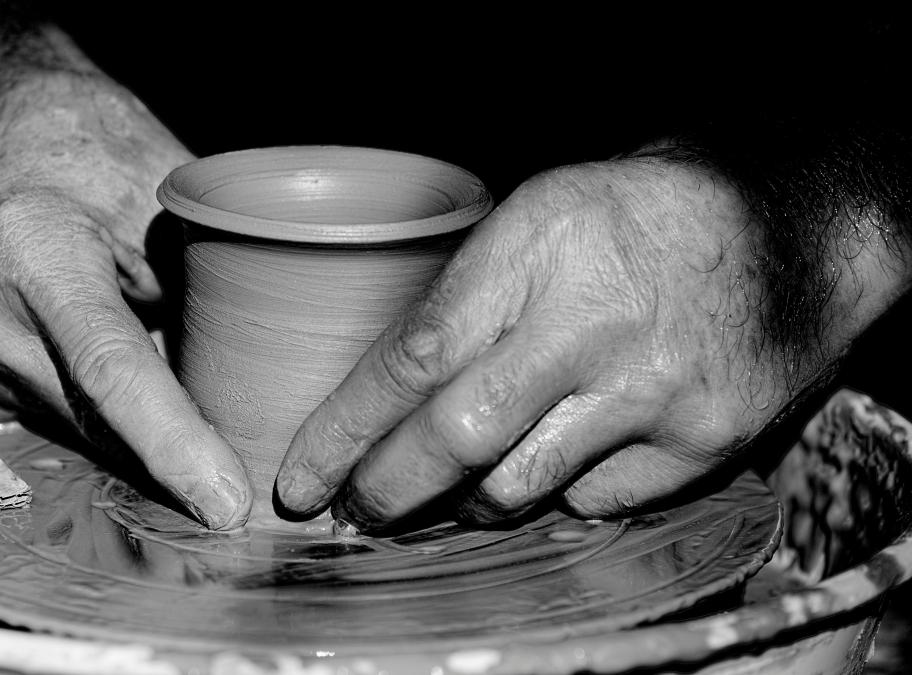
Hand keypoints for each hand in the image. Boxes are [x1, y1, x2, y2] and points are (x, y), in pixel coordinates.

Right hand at [0, 72, 250, 528]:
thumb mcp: (165, 189)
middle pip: (98, 422)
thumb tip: (267, 377)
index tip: (226, 503)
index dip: (173, 442)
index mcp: (33, 248)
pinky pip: (56, 426)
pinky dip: (108, 427)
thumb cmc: (90, 150)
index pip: (111, 367)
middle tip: (249, 484)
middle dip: (177, 462)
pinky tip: (140, 404)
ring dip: (143, 444)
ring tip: (195, 422)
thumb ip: (206, 275)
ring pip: (80, 435)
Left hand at [276, 159, 853, 530]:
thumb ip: (469, 296)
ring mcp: (651, 388)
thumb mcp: (542, 216)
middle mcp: (593, 321)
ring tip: (442, 495)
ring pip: (518, 487)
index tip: (304, 477)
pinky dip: (555, 493)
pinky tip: (548, 466)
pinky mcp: (700, 441)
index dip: (345, 429)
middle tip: (356, 509)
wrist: (792, 231)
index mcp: (538, 246)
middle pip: (456, 438)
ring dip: (463, 503)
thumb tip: (389, 393)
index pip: (414, 356)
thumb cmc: (643, 218)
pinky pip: (592, 500)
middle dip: (387, 490)